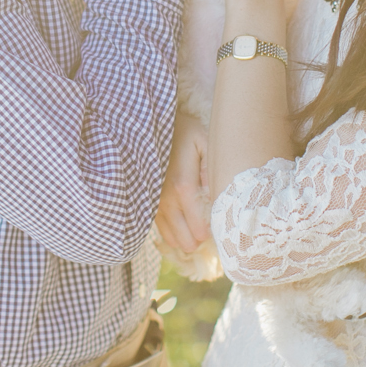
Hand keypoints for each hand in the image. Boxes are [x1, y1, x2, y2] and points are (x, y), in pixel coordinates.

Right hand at [154, 110, 209, 253]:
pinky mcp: (147, 203)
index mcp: (183, 185)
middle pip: (184, 238)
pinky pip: (161, 230)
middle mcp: (165, 199)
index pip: (198, 225)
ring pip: (171, 238)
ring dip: (186, 238)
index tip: (219, 227)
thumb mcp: (205, 143)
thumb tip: (217, 197)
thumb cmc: (184, 133)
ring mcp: (154, 203)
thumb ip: (212, 170)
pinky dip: (173, 233)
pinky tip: (184, 225)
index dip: (210, 232)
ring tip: (198, 227)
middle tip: (210, 228)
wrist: (150, 127)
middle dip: (199, 239)